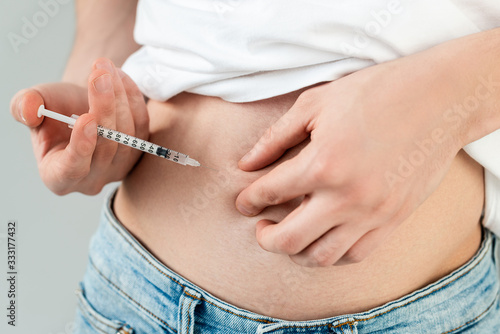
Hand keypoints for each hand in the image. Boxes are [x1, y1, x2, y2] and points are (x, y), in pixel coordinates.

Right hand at [10, 58, 148, 194]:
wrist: (80, 105)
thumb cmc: (54, 110)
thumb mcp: (33, 104)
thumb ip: (23, 106)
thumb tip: (28, 110)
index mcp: (58, 177)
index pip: (72, 168)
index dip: (81, 146)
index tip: (86, 117)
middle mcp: (92, 179)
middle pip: (106, 147)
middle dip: (104, 108)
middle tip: (100, 76)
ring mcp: (119, 168)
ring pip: (127, 135)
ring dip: (119, 98)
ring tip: (105, 69)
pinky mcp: (138, 151)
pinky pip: (142, 125)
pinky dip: (132, 99)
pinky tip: (119, 76)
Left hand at [235, 53, 466, 266]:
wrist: (439, 99)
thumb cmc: (376, 93)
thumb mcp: (316, 104)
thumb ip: (275, 138)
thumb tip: (246, 164)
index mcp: (322, 163)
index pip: (269, 192)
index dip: (248, 199)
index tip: (243, 202)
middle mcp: (346, 196)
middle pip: (289, 239)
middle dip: (264, 238)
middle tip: (260, 227)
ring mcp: (372, 213)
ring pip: (322, 257)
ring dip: (296, 252)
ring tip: (289, 236)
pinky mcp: (393, 220)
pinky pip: (356, 255)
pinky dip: (332, 254)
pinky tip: (323, 238)